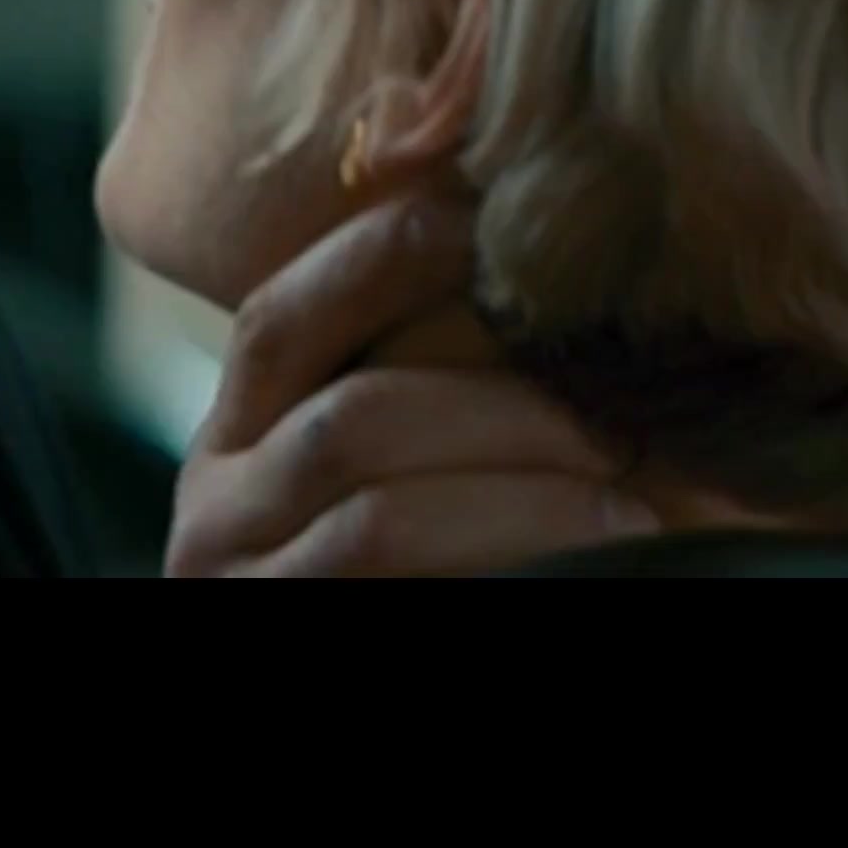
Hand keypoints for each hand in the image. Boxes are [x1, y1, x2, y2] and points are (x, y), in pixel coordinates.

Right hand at [164, 188, 661, 575]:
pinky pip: (384, 578)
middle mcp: (213, 507)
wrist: (386, 605)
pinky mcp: (290, 627)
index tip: (502, 220)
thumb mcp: (392, 472)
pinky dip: (503, 558)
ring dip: (524, 502)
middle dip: (508, 413)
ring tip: (635, 511)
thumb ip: (436, 393)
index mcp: (237, 434)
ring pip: (377, 519)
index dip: (385, 251)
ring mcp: (243, 586)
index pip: (288, 314)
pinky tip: (595, 554)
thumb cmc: (417, 562)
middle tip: (629, 425)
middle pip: (354, 420)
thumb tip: (560, 270)